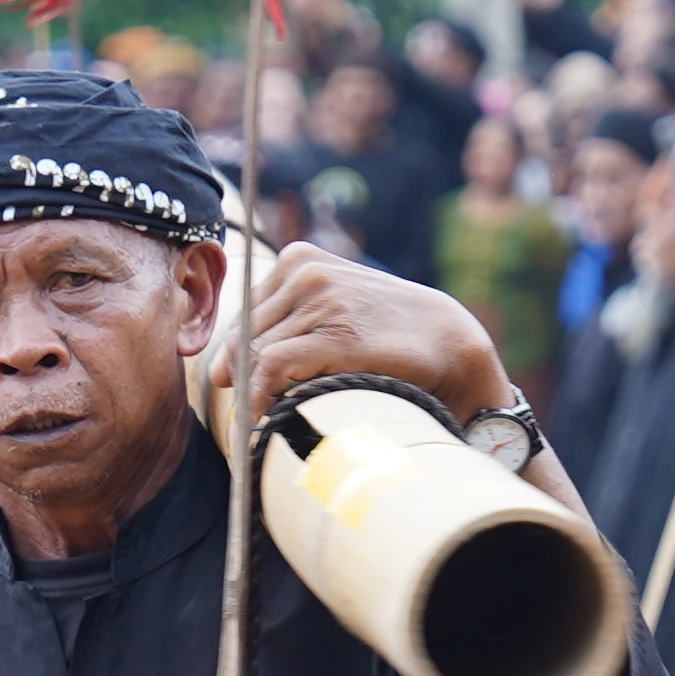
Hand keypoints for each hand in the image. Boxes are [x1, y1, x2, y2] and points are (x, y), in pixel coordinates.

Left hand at [223, 244, 508, 430]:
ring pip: (254, 349)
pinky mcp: (334, 333)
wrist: (449, 342)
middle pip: (245, 331)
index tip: (234, 383)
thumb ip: (290, 319)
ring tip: (257, 415)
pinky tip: (259, 416)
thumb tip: (225, 367)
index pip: (245, 310)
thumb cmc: (390, 333)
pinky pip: (272, 364)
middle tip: (243, 406)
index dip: (235, 351)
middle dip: (239, 372)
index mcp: (301, 258)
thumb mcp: (336, 307)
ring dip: (250, 388)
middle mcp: (306, 271)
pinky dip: (257, 393)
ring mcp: (320, 299)